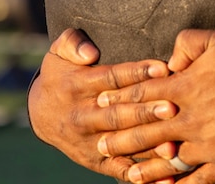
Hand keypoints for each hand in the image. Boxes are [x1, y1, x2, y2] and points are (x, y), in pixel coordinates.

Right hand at [29, 28, 171, 178]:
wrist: (41, 114)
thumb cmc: (61, 75)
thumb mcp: (58, 53)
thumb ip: (72, 43)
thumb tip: (89, 53)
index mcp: (78, 86)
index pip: (111, 78)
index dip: (136, 73)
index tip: (162, 68)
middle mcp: (83, 116)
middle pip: (118, 114)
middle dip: (145, 112)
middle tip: (172, 107)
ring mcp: (89, 141)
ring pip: (121, 143)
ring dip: (147, 146)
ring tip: (172, 146)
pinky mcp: (95, 160)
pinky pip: (118, 169)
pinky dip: (139, 174)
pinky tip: (163, 176)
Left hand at [100, 30, 214, 183]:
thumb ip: (186, 43)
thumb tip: (169, 59)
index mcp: (184, 87)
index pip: (142, 95)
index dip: (119, 100)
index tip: (100, 106)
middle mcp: (189, 118)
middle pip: (146, 130)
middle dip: (120, 138)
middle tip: (99, 146)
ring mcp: (206, 144)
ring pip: (166, 159)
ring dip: (144, 167)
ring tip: (126, 173)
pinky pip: (197, 180)